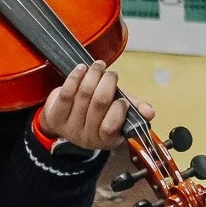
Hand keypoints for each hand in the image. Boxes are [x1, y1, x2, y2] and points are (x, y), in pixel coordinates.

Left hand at [35, 61, 149, 152]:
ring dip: (93, 75)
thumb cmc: (97, 112)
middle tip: (111, 74)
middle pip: (98, 103)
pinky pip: (66, 94)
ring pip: (83, 95)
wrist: (66, 118)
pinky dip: (75, 77)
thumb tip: (150, 112)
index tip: (122, 97)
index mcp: (106, 140)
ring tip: (98, 66)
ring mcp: (69, 129)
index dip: (119, 108)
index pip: (112, 125)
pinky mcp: (55, 118)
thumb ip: (135, 109)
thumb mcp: (118, 111)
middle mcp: (87, 138)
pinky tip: (82, 69)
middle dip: (107, 83)